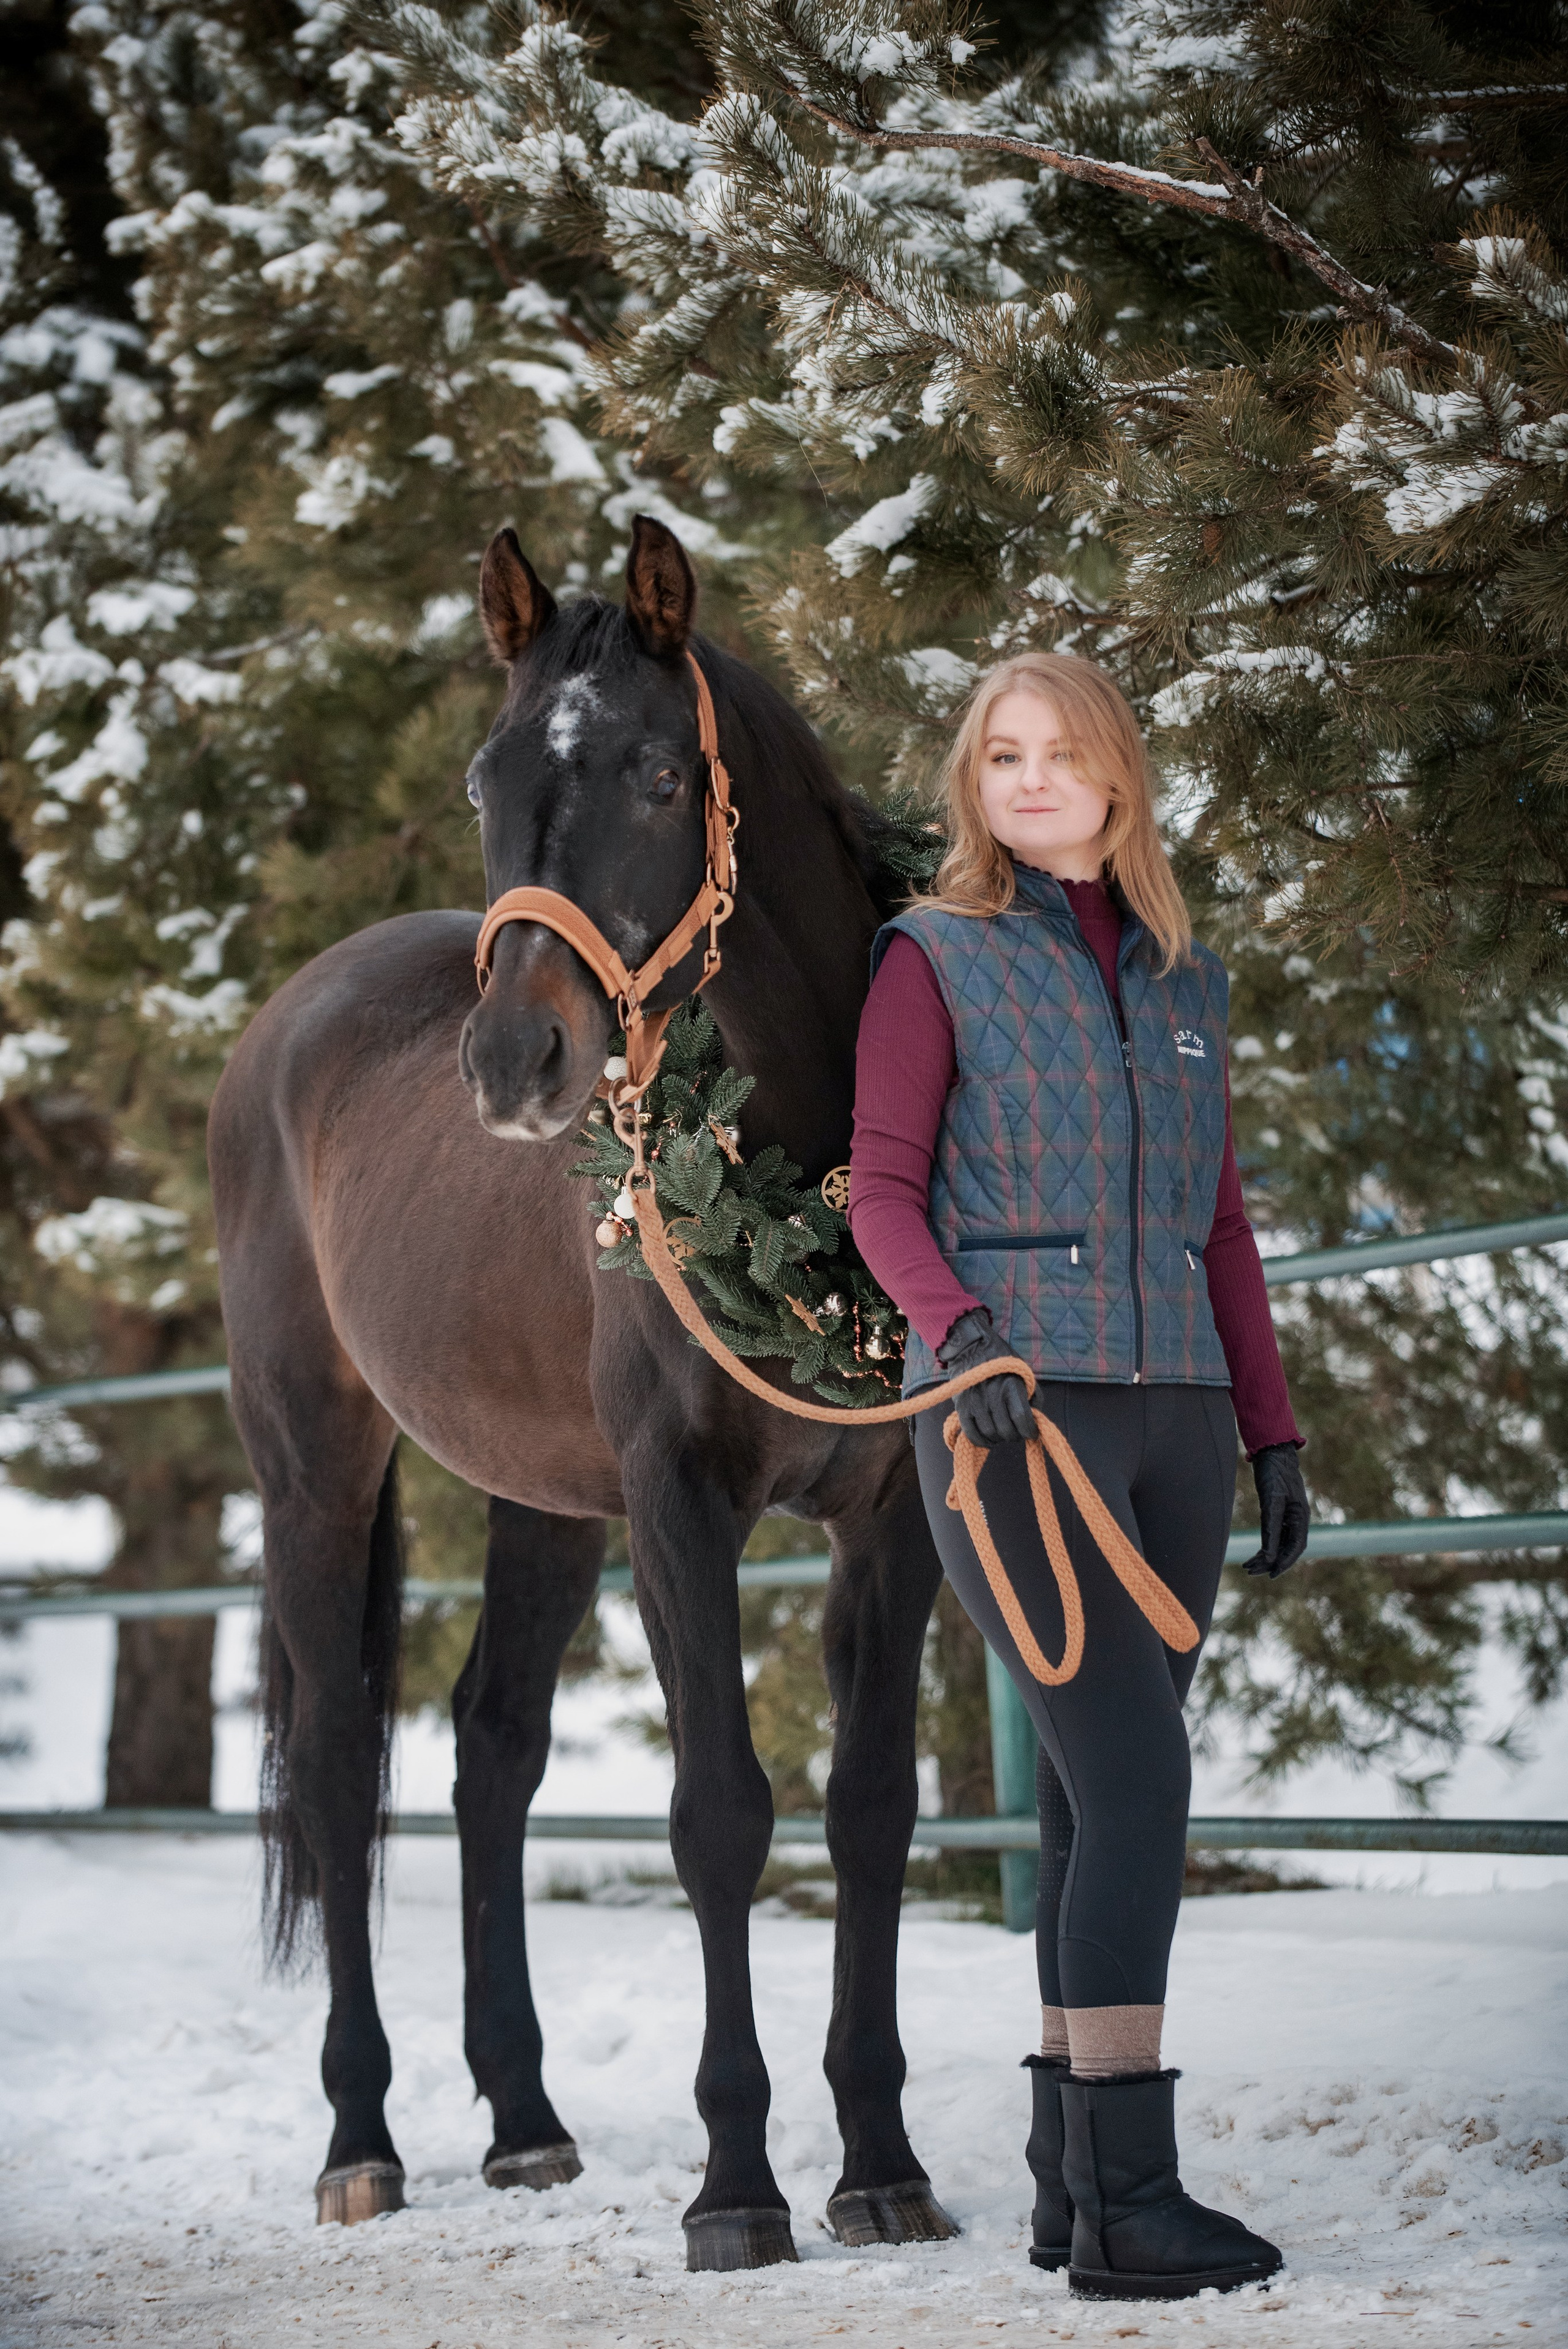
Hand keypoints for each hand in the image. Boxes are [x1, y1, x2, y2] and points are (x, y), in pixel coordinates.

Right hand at [936, 1307, 1035, 1446]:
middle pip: (1006, 1430)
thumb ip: (1034, 1397)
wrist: (970, 1348)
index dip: (1030, 1431)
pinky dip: (982, 1442)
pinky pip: (971, 1434)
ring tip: (1003, 1433)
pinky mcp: (961, 1408)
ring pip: (990, 1434)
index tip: (1031, 1432)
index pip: (1022, 1419)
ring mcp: (975, 1403)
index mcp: (1010, 1386)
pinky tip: (988, 1439)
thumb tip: (1035, 1420)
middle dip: (1015, 1435)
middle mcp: (992, 1396)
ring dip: (1000, 1439)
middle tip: (1016, 1431)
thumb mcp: (1024, 1373)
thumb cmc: (1002, 1361)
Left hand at [1241, 1443, 1309, 1577]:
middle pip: (1286, 1549)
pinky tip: (1255, 1554)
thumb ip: (1271, 1527)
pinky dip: (1264, 1546)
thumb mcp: (1272, 1500)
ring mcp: (1287, 1517)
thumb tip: (1267, 1555)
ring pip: (1279, 1544)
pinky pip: (1274, 1536)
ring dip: (1265, 1557)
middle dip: (1270, 1562)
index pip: (1295, 1548)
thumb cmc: (1274, 1473)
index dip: (1284, 1563)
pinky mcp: (1277, 1513)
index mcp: (1301, 1517)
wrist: (1272, 1452)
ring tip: (1248, 1566)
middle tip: (1251, 1571)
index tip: (1271, 1574)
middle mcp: (1296, 1520)